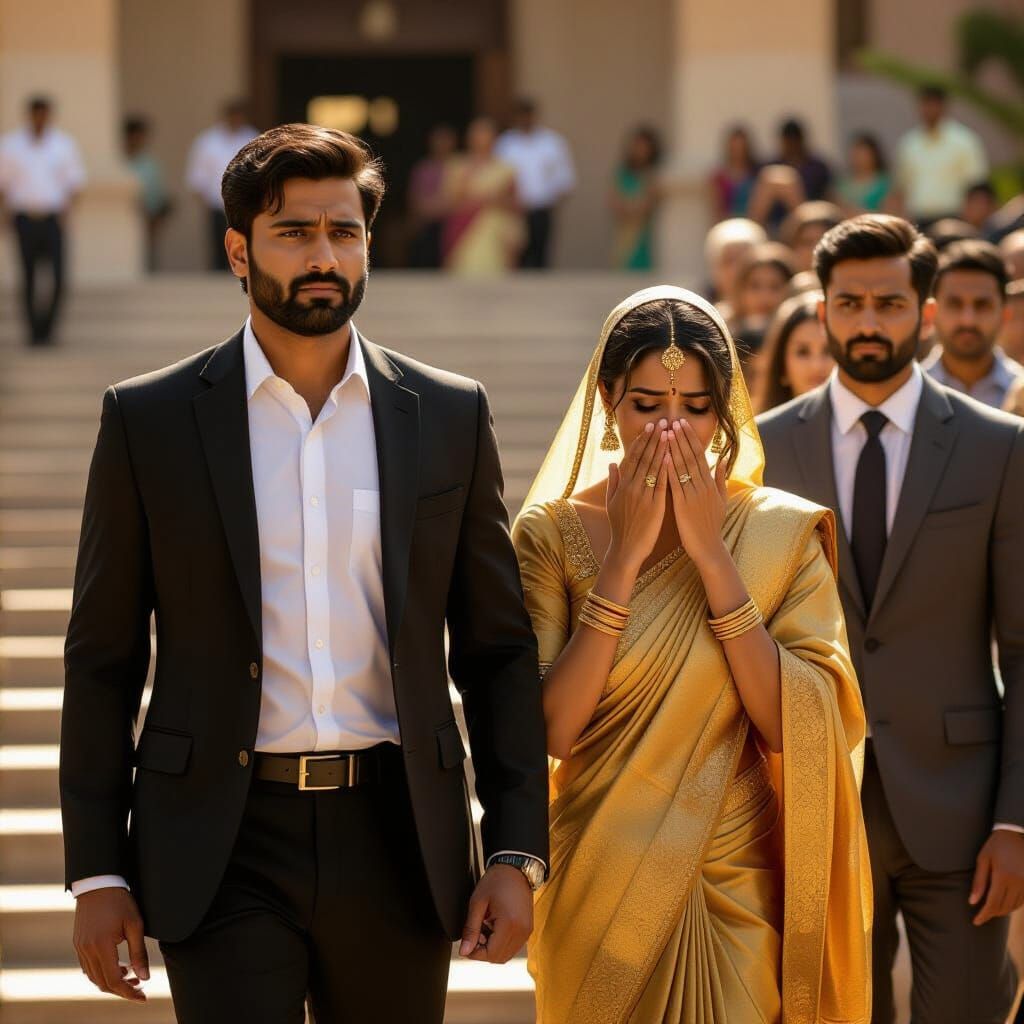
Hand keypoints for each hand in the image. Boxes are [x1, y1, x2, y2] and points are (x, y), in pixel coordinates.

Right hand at [73, 887, 148, 1000]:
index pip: (114, 980)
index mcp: (102, 946)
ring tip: (131, 977)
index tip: (143, 996)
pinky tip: (117, 967)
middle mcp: (87, 950)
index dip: (129, 992)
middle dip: (122, 990)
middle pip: (103, 983)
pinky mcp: (78, 944)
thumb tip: (145, 977)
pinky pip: (88, 968)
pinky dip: (102, 973)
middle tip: (140, 988)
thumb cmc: (120, 901)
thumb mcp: (135, 924)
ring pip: (94, 977)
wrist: (98, 883)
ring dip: (112, 982)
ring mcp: (80, 948)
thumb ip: (139, 952)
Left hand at [459, 864, 533, 962]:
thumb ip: (471, 929)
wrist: (515, 869)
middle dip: (483, 951)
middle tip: (475, 933)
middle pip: (499, 958)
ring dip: (493, 948)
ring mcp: (527, 931)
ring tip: (485, 928)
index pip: (491, 954)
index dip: (475, 953)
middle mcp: (521, 931)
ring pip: (506, 954)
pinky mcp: (528, 929)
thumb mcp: (478, 903)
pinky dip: (501, 943)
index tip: (466, 944)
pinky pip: (513, 946)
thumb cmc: (496, 881)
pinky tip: (494, 927)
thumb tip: (464, 951)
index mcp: (509, 924)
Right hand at [605, 419, 669, 572]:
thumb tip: (611, 463)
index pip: (632, 458)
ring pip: (653, 467)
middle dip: (653, 438)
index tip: (649, 427)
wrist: (626, 549)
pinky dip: (665, 469)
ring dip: (661, 448)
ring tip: (669, 432)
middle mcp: (631, 487)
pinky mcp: (654, 505)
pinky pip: (661, 483)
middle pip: (643, 458)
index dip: (641, 441)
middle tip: (662, 422)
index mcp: (622, 485)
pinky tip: (671, 456)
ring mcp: (643, 496)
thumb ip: (613, 482)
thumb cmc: (620, 527)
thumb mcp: (611, 503)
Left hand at [666, 419, 727, 567]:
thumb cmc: (712, 525)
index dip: (691, 439)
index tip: (683, 424)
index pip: (700, 456)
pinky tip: (663, 457)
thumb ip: (721, 479)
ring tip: (666, 432)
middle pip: (691, 457)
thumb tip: (724, 460)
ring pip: (682, 467)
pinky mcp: (683, 505)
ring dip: (673, 449)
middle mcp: (703, 486)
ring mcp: (693, 495)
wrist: (708, 547)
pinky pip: (675, 484)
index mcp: (711, 484)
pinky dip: (669, 470)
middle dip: (681, 438)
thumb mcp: (722, 500)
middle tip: (673, 421)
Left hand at [970, 830, 1023, 924]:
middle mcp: (1018, 882)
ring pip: (1014, 906)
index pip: (993, 902)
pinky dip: (1012, 905)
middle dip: (992, 914)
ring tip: (991, 910)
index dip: (984, 914)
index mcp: (1003, 875)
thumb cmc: (996, 845)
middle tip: (981, 916)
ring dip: (1002, 911)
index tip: (976, 922)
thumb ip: (979, 881)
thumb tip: (972, 902)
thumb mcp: (983, 859)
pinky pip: (1022, 901)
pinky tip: (1003, 904)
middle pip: (1004, 907)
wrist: (1016, 833)